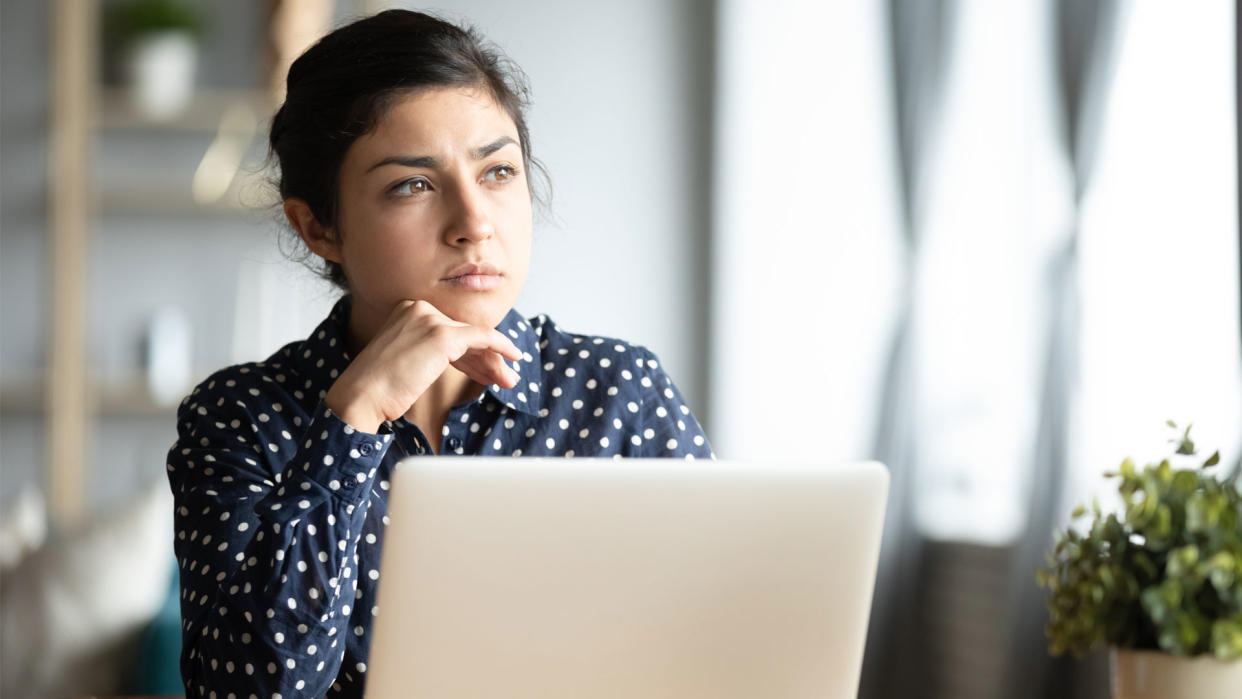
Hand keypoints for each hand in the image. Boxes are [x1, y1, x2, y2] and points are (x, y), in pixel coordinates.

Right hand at [324, 300, 521, 431]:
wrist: (361, 396)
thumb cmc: (377, 388)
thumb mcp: (404, 360)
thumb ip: (428, 352)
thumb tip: (463, 358)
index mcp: (406, 310)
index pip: (448, 330)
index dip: (470, 355)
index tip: (485, 373)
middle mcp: (418, 308)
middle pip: (462, 335)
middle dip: (484, 359)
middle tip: (503, 377)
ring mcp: (430, 319)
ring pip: (474, 339)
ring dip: (494, 361)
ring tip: (510, 379)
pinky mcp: (442, 335)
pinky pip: (483, 337)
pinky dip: (501, 346)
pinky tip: (513, 357)